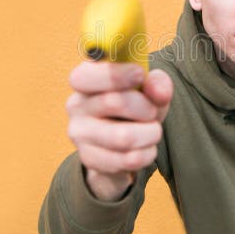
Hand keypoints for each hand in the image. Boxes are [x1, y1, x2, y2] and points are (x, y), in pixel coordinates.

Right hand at [66, 61, 172, 201]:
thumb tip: (158, 90)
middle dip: (146, 107)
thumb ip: (157, 84)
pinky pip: (129, 160)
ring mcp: (80, 134)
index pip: (86, 76)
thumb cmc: (136, 106)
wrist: (124, 144)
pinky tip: (144, 148)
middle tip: (152, 111)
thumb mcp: (149, 90)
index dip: (116, 74)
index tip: (140, 74)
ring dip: (150, 133)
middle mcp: (76, 105)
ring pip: (124, 137)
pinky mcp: (90, 159)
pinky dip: (147, 153)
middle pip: (113, 102)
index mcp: (85, 79)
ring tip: (151, 131)